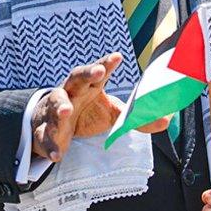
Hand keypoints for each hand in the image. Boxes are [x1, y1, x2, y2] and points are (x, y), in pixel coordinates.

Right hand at [31, 53, 170, 162]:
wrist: (51, 124)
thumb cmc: (86, 112)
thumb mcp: (112, 113)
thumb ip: (135, 118)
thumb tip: (166, 121)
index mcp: (90, 86)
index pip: (100, 71)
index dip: (107, 63)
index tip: (118, 56)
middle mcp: (71, 92)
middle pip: (76, 77)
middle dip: (87, 73)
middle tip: (99, 72)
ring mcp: (55, 110)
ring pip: (55, 103)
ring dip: (61, 106)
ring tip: (67, 111)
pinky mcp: (44, 130)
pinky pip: (44, 136)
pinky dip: (50, 145)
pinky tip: (58, 154)